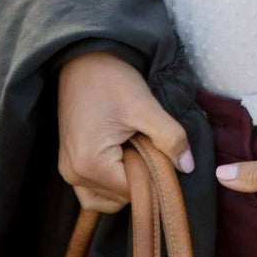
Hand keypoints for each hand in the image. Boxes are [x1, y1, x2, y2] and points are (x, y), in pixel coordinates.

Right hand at [56, 50, 194, 212]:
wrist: (83, 58)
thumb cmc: (111, 79)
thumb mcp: (145, 106)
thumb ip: (170, 137)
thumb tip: (188, 166)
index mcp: (89, 165)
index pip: (132, 193)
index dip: (154, 178)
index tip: (164, 154)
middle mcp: (73, 175)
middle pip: (118, 199)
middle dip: (140, 180)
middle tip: (150, 146)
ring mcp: (67, 170)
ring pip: (105, 198)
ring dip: (125, 182)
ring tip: (136, 148)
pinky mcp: (68, 162)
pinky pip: (92, 188)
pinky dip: (111, 180)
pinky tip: (124, 154)